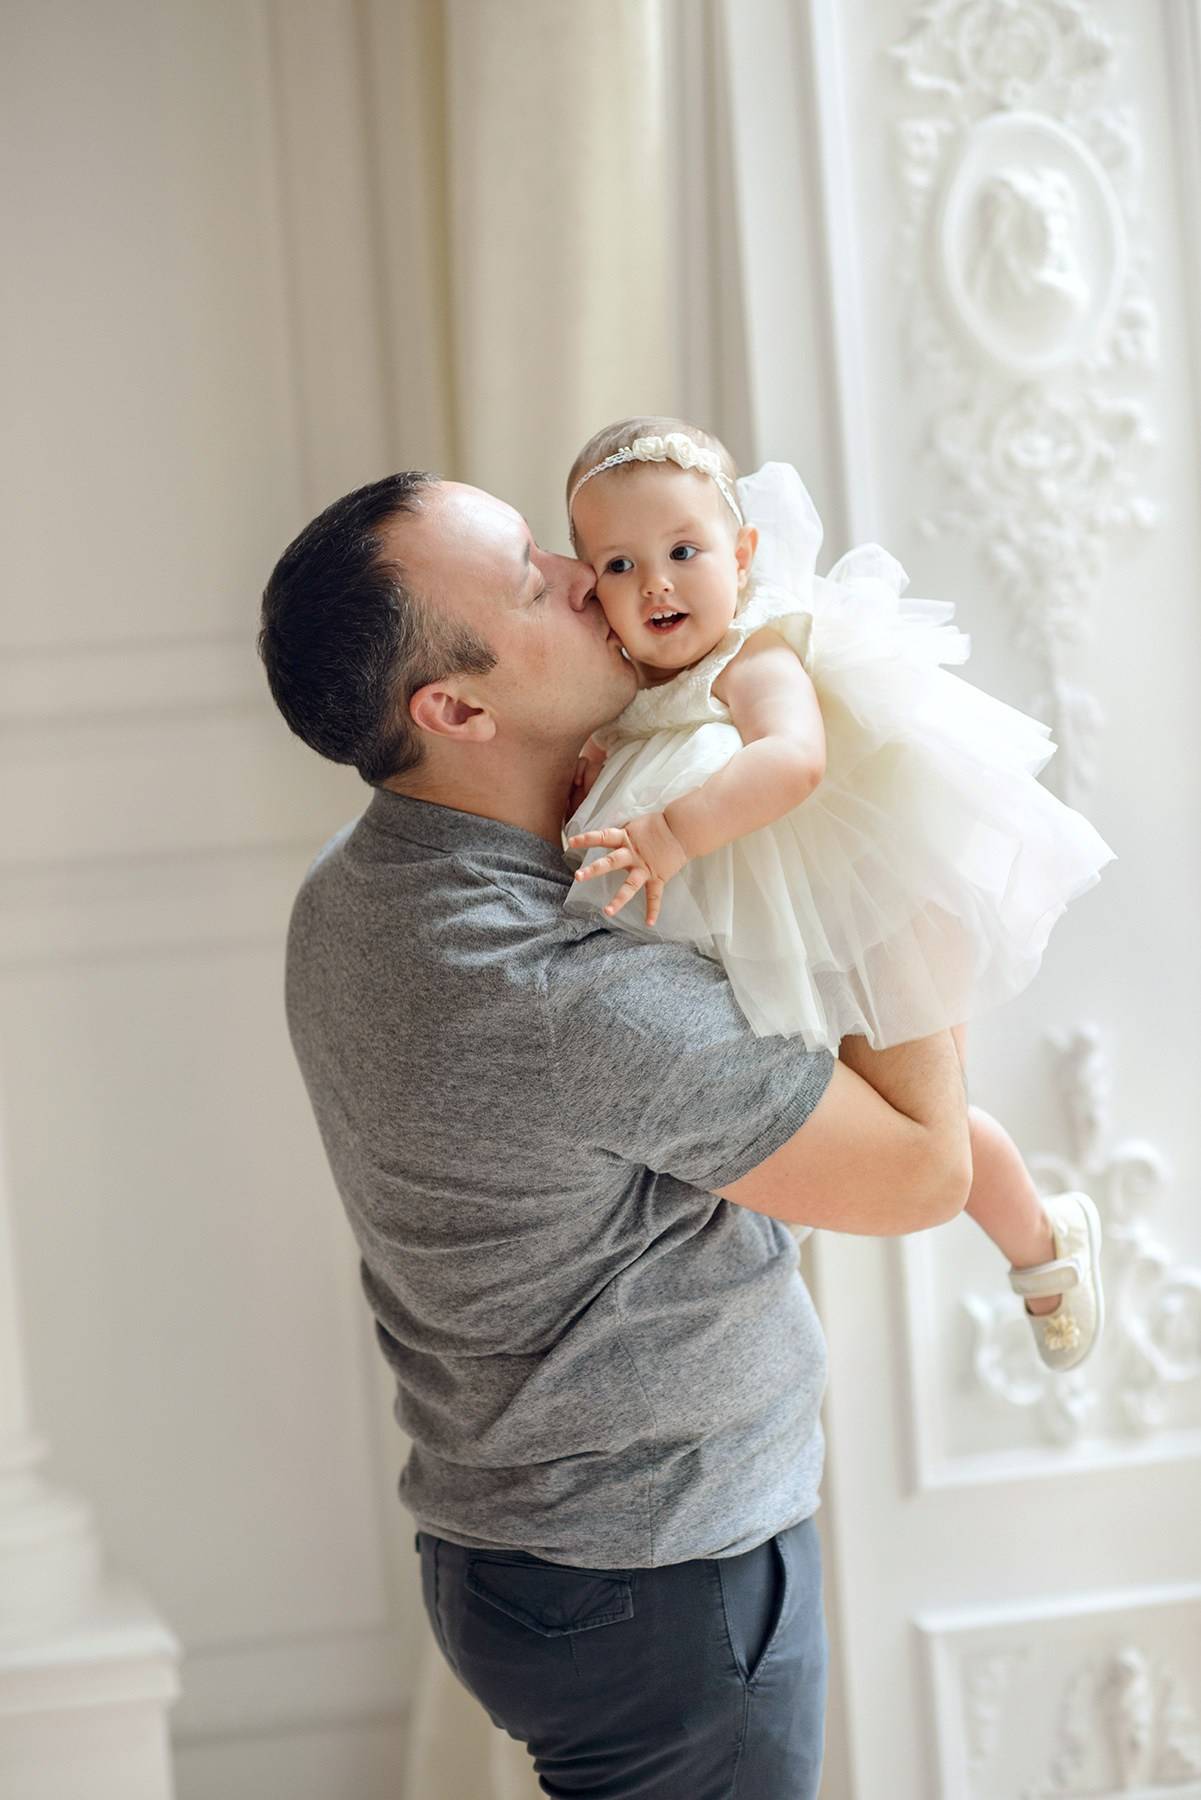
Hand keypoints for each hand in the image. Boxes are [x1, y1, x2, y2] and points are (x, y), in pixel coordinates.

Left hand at [566, 812, 688, 926]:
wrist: (683, 828)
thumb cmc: (659, 823)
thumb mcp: (635, 823)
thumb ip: (622, 830)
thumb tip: (610, 828)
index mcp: (625, 838)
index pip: (602, 837)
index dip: (586, 839)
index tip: (571, 842)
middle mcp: (632, 854)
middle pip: (610, 862)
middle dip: (594, 870)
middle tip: (577, 876)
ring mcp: (645, 868)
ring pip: (630, 886)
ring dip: (619, 899)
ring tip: (607, 912)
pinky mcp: (659, 877)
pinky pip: (655, 896)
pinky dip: (653, 910)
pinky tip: (649, 923)